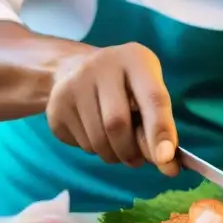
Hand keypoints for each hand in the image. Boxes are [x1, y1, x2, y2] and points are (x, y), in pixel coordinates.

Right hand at [46, 42, 180, 176]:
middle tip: (137, 161)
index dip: (160, 131)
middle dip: (131, 151)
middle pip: (117, 124)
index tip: (167, 160)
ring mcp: (73, 85)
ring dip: (113, 155)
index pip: (152, 98)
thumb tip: (166, 163)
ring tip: (118, 147)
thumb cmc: (125, 85)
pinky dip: (95, 150)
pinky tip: (96, 134)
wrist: (76, 69)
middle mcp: (101, 66)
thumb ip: (158, 123)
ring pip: (98, 140)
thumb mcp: (147, 90)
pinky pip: (81, 144)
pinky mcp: (56, 107)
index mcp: (134, 59)